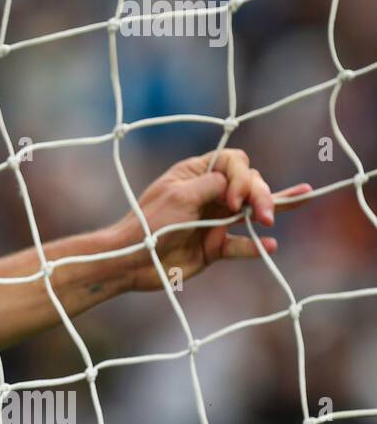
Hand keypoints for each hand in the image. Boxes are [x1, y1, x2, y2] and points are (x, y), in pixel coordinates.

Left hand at [113, 149, 311, 291]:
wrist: (132, 260)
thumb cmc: (150, 223)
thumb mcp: (179, 196)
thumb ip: (212, 185)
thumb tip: (238, 181)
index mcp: (195, 174)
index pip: (234, 163)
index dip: (241, 178)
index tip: (232, 199)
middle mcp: (209, 194)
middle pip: (249, 185)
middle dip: (261, 195)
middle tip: (263, 216)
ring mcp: (213, 220)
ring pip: (252, 211)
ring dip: (271, 208)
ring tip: (291, 206)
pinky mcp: (214, 247)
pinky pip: (241, 244)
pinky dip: (256, 246)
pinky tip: (269, 246)